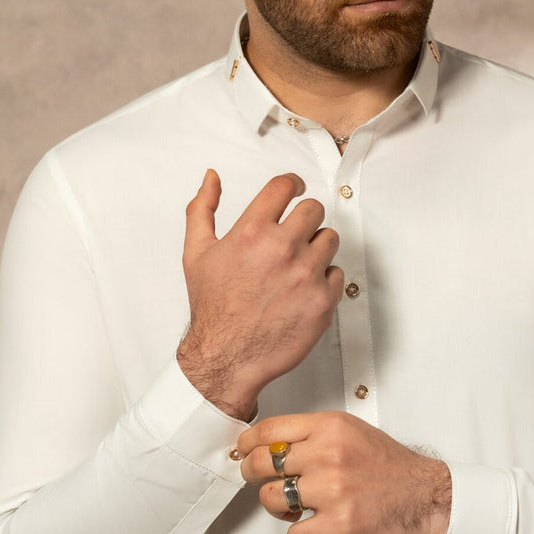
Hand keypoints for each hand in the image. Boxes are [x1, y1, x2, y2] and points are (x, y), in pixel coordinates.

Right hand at [177, 171, 343, 418]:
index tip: (294, 189)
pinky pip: (337, 274)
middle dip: (304, 219)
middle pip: (313, 209)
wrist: (225, 357)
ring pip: (330, 238)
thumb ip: (202, 209)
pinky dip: (324, 280)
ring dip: (316, 248)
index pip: (284, 186)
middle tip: (293, 236)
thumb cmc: (212, 307)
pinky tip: (302, 290)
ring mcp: (306, 275)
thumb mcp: (196, 253)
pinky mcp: (323, 300)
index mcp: (251, 232)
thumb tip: (211, 177)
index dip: (292, 183)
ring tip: (297, 266)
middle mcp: (281, 249)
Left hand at [237, 412, 451, 533]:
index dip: (248, 444)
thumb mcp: (352, 432)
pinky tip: (310, 529)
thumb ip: (314, 435)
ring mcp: (333, 491)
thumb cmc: (391, 467)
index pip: (270, 430)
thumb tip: (271, 444)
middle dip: (253, 476)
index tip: (243, 452)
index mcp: (330, 428)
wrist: (427, 497)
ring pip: (272, 499)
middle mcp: (328, 455)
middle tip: (263, 482)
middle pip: (262, 464)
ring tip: (295, 508)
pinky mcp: (339, 525)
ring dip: (278, 508)